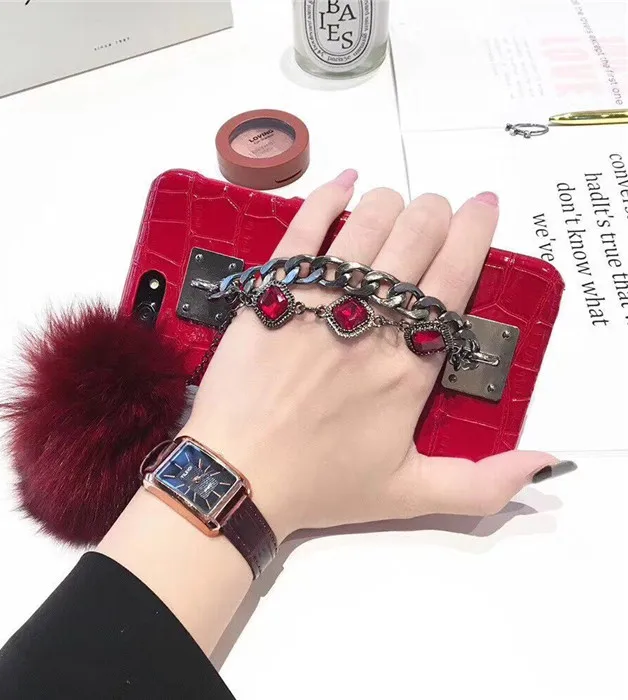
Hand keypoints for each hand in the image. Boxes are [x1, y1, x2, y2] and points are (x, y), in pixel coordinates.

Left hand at [182, 171, 557, 541]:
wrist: (237, 474)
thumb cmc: (319, 484)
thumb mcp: (408, 494)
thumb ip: (481, 484)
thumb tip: (542, 463)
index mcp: (410, 364)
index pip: (455, 275)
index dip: (474, 232)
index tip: (482, 207)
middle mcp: (371, 323)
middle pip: (416, 237)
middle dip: (436, 212)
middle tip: (436, 212)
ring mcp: (319, 302)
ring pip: (368, 224)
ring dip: (391, 202)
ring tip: (395, 203)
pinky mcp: (273, 292)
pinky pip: (304, 229)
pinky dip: (327, 198)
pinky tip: (344, 183)